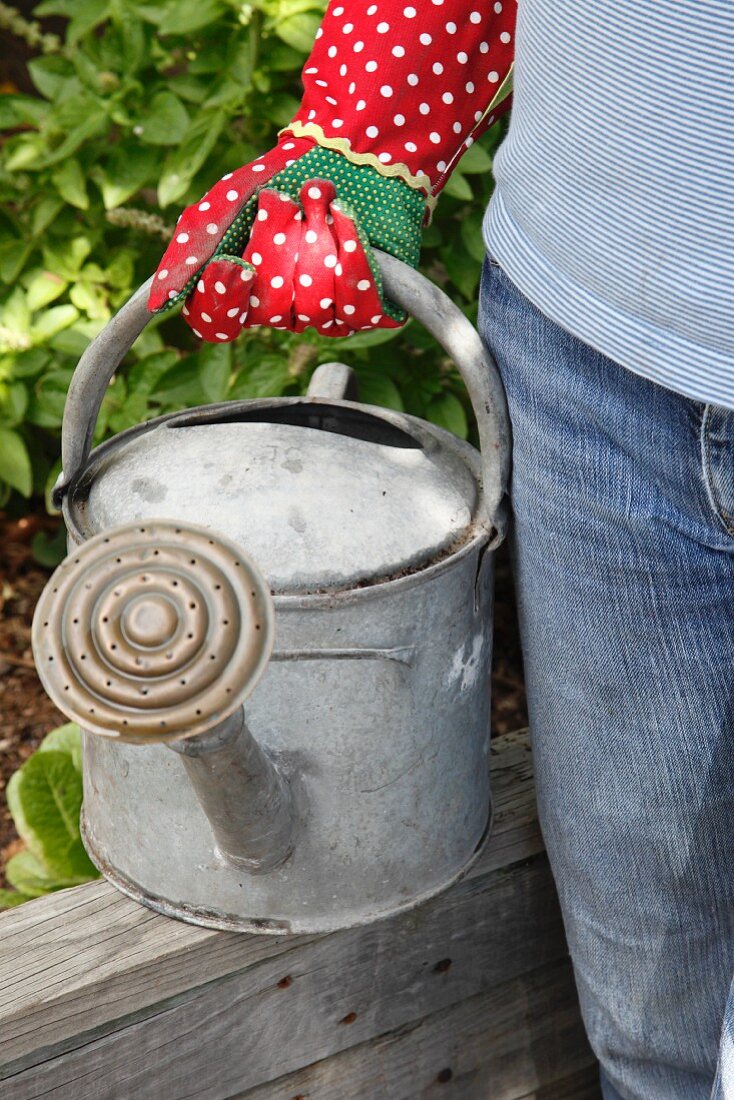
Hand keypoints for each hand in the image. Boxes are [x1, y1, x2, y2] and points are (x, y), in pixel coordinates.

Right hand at [149, 136, 413, 340]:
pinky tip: (345, 220)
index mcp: (239, 291)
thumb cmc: (279, 176)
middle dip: (278, 246)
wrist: (346, 145)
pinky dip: (352, 256)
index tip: (234, 262)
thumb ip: (191, 249)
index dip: (224, 301)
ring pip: (314, 310)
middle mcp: (279, 310)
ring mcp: (324, 312)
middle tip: (285, 202)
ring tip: (320, 202)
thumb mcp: (224, 204)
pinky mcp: (367, 304)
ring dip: (316, 241)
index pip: (219, 325)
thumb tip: (159, 302)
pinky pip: (358, 308)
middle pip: (269, 311)